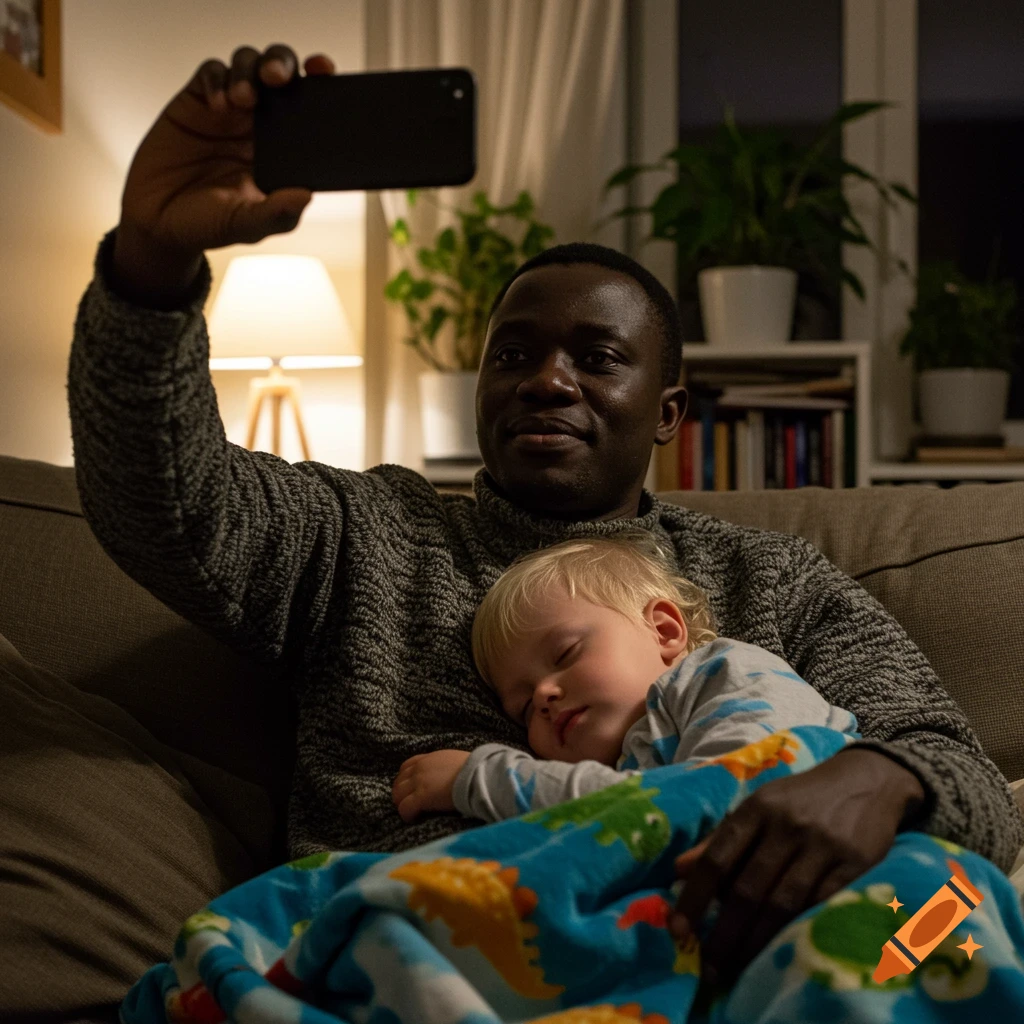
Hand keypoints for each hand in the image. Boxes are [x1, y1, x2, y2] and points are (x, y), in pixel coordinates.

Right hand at [113, 44, 334, 302]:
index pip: (310, 107)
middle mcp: (261, 123)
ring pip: (248, 64)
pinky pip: (211, 73)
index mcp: (285, 148)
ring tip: (243, 99)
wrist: (160, 222)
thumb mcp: (248, 225)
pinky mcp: (197, 100)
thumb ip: (277, 214)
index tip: (324, 73)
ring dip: (249, 70)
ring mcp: (230, 108)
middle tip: (277, 77)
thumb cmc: (211, 224)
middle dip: (282, 62)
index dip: (321, 84)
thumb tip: (305, 196)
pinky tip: (217, 102)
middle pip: (279, 71)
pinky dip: (217, 79)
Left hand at [392, 750, 471, 823]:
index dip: (406, 779)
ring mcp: (419, 782)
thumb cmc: (477, 770)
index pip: (407, 766)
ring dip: (402, 804)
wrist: (479, 776)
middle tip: (410, 804)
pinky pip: (404, 808)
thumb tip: (455, 776)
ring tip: (413, 813)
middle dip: (401, 794)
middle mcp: (421, 768)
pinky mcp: (421, 797)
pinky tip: (415, 819)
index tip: (411, 789)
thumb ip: (449, 767)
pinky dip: (407, 815)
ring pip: (397, 795)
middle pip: (399, 781)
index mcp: (430, 758)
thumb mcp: (458, 762)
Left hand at [670, 747, 925, 986]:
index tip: (678, 931)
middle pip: (748, 889)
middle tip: (708, 969)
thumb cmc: (802, 798)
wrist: (867, 779)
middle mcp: (786, 826)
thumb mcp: (758, 806)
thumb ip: (721, 839)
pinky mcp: (854, 865)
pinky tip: (782, 954)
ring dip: (756, 943)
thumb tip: (679, 870)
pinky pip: (820, 907)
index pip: (717, 858)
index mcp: (756, 809)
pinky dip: (798, 933)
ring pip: (782, 904)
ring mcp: (822, 846)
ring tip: (736, 970)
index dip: (695, 897)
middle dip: (724, 933)